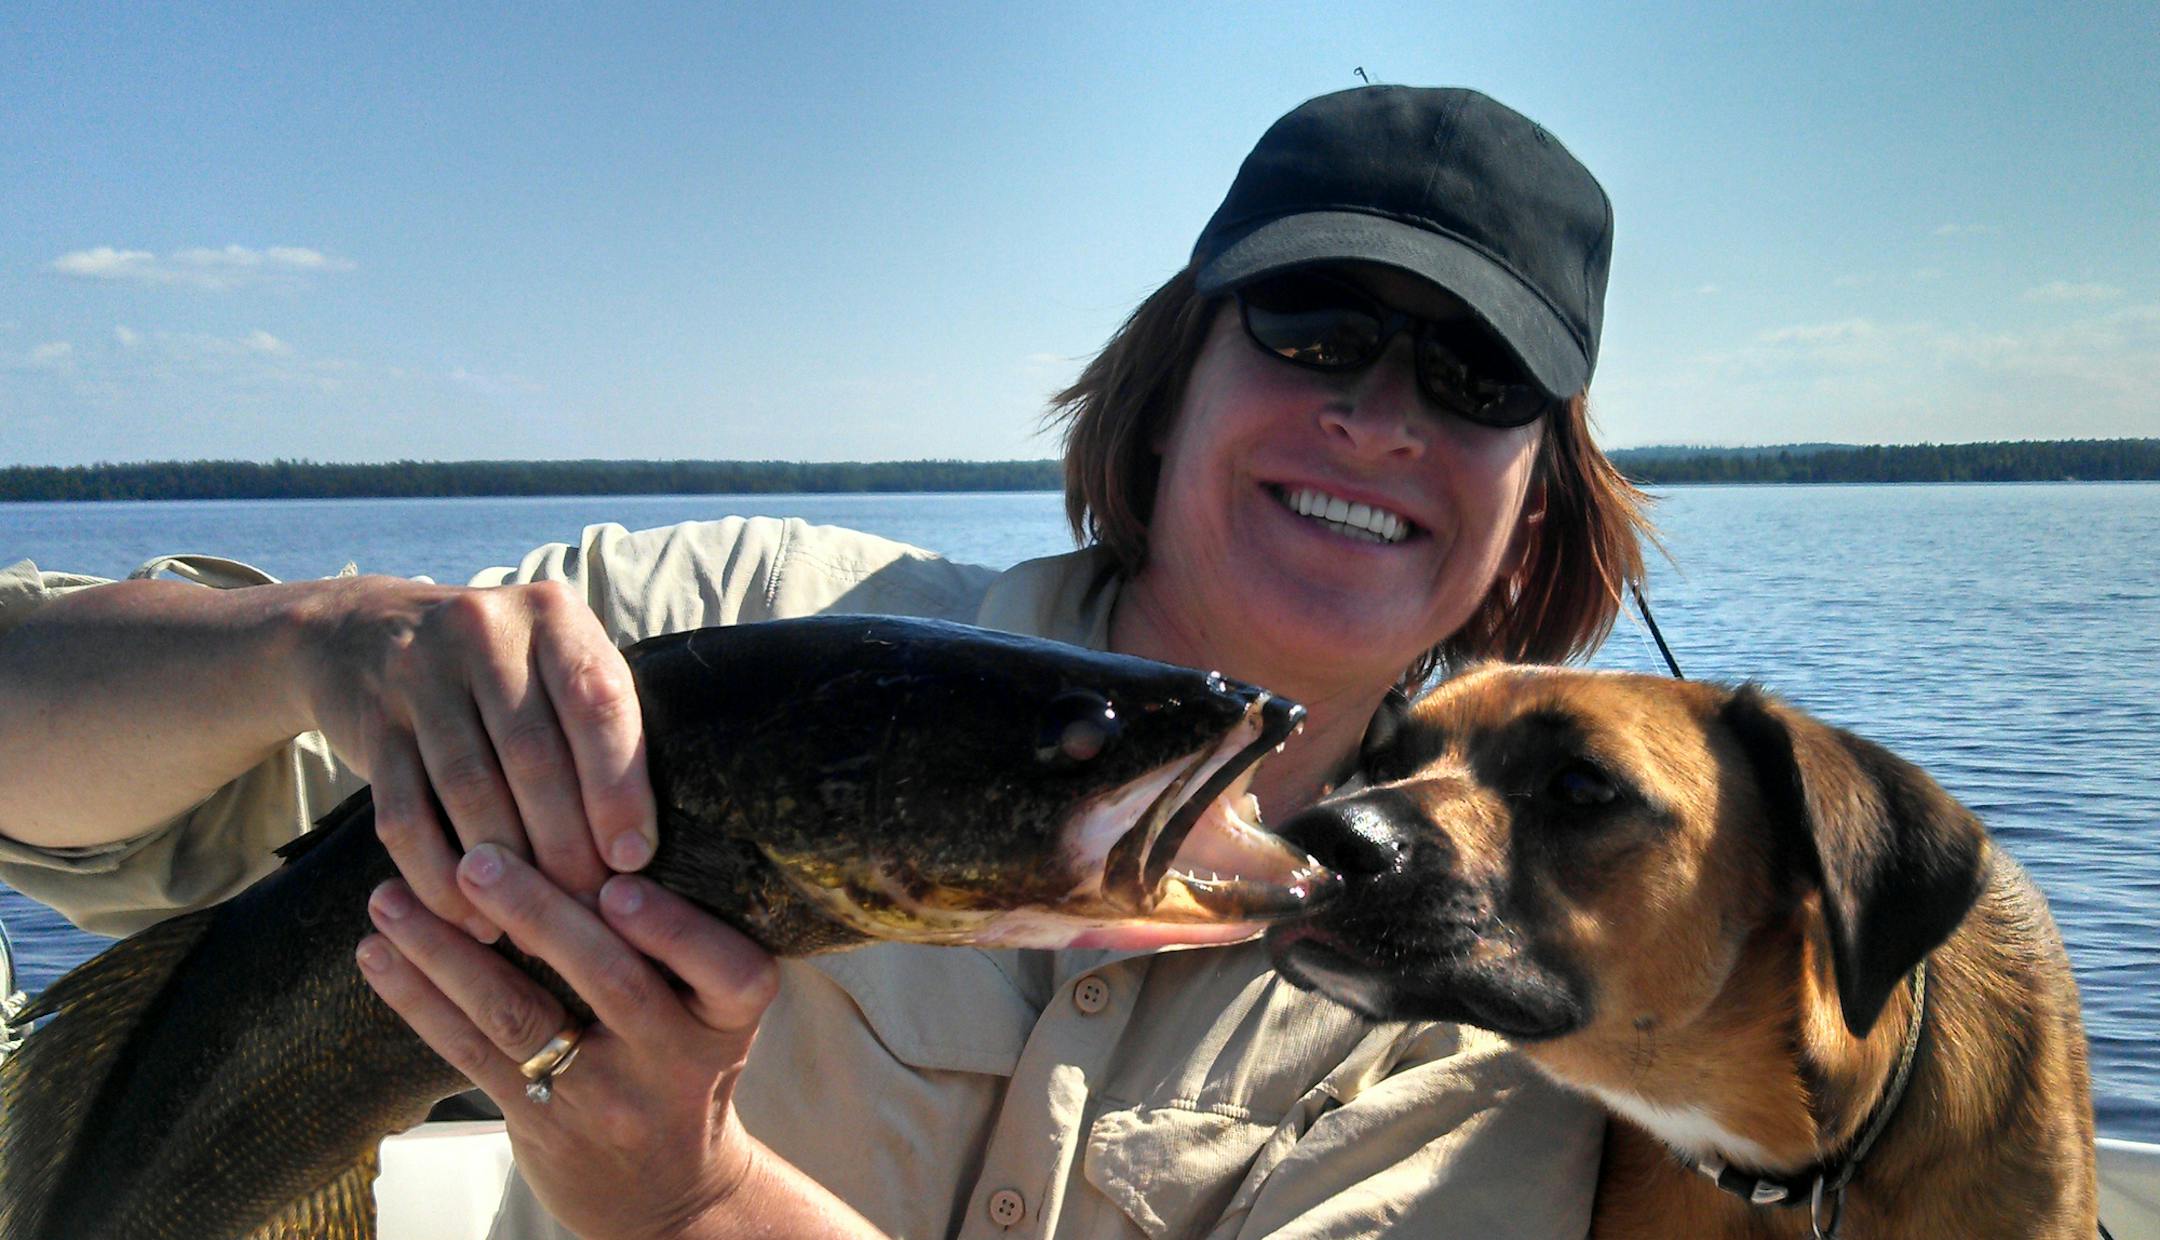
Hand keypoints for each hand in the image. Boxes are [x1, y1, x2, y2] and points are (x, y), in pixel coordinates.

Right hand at [295, 576, 655, 938]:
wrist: (360, 631)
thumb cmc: (498, 666)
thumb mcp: (554, 659)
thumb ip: (599, 718)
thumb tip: (643, 840)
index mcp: (552, 615)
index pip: (596, 704)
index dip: (619, 787)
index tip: (633, 857)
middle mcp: (484, 631)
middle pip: (533, 756)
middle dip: (567, 843)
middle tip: (589, 906)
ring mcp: (419, 674)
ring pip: (469, 790)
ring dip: (506, 869)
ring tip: (534, 923)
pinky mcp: (370, 724)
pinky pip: (403, 816)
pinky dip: (437, 876)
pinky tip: (469, 916)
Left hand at [357, 844, 789, 1238]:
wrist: (668, 1197)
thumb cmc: (684, 1065)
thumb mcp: (713, 1012)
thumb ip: (679, 939)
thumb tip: (592, 810)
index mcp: (727, 1017)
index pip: (726, 969)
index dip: (673, 929)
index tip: (618, 885)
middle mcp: (673, 1058)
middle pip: (610, 981)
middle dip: (538, 914)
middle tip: (478, 859)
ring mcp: (603, 1098)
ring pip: (519, 1015)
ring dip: (446, 951)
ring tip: (389, 898)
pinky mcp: (537, 1123)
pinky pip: (470, 1053)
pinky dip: (419, 998)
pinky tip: (378, 955)